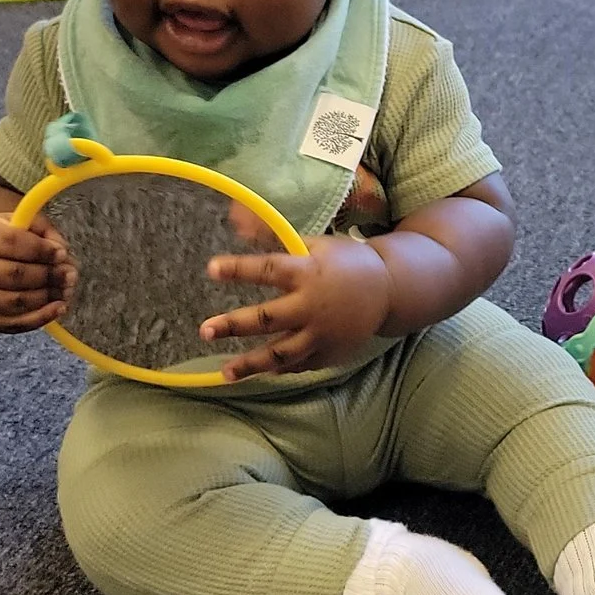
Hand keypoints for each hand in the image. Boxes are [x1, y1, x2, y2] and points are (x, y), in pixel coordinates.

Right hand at [0, 212, 75, 332]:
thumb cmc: (0, 238)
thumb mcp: (19, 223)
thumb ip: (42, 231)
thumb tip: (61, 253)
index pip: (10, 241)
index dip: (40, 249)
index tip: (61, 252)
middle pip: (12, 274)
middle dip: (47, 275)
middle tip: (69, 274)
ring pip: (14, 302)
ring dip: (47, 297)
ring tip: (66, 289)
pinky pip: (14, 323)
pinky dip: (41, 318)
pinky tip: (59, 307)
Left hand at [200, 235, 391, 380]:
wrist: (389, 290)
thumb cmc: (346, 262)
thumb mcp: (315, 244)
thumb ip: (276, 237)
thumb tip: (237, 222)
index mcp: (308, 272)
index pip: (268, 269)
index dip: (239, 269)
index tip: (212, 269)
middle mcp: (312, 305)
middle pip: (268, 318)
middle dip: (235, 325)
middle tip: (205, 330)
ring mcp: (322, 334)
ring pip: (281, 354)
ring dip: (251, 364)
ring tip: (226, 372)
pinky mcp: (330, 353)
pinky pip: (300, 365)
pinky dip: (279, 369)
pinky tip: (260, 372)